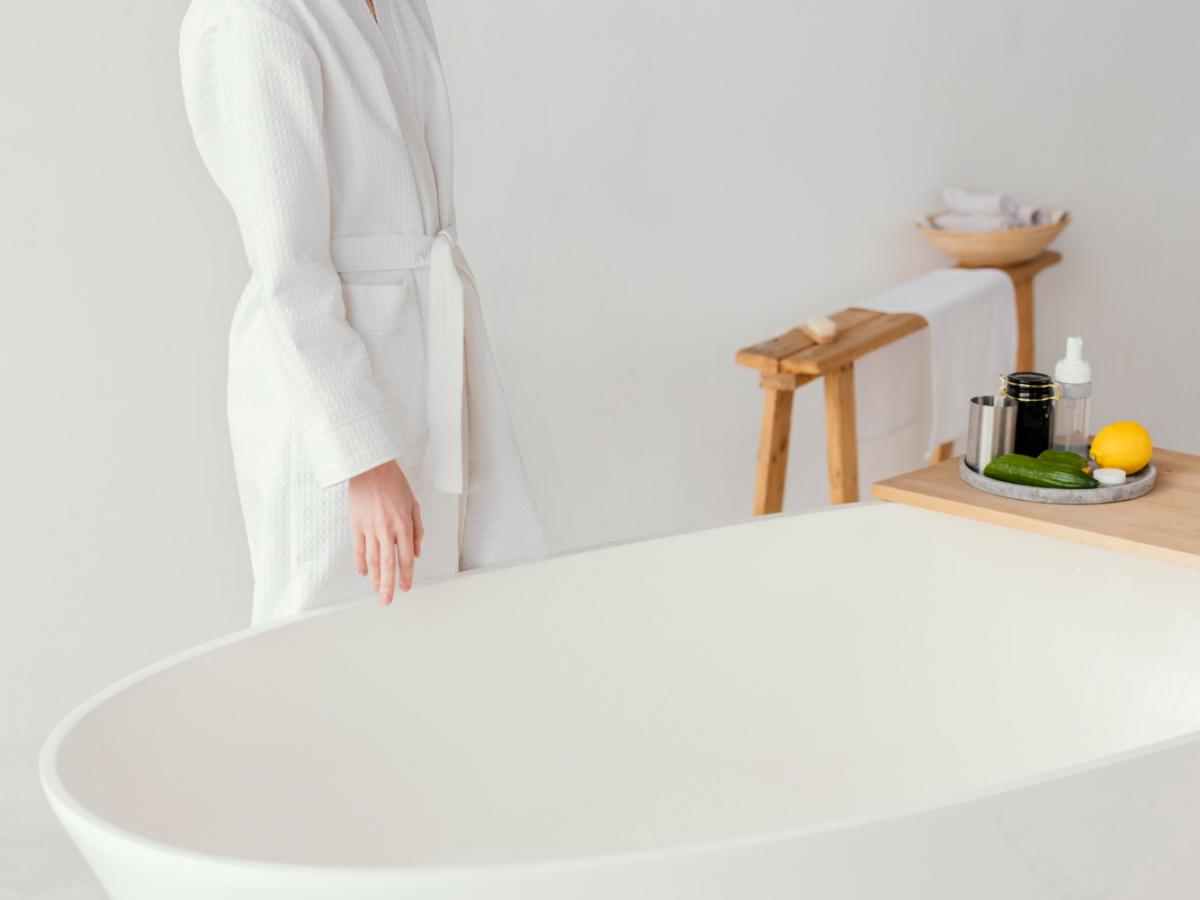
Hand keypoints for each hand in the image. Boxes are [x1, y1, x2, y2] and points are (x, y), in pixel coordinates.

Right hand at [348, 460, 423, 604]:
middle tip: (388, 601)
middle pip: (387, 565)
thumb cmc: (394, 483)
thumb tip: (416, 553)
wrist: (370, 467)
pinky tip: (364, 574)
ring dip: (375, 579)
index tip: (406, 587)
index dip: (406, 576)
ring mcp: (369, 528)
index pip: (406, 558)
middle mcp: (386, 530)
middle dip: (389, 586)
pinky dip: (360, 564)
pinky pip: (358, 549)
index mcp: (403, 525)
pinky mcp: (356, 525)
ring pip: (371, 560)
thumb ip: (417, 530)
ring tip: (378, 591)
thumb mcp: (413, 505)